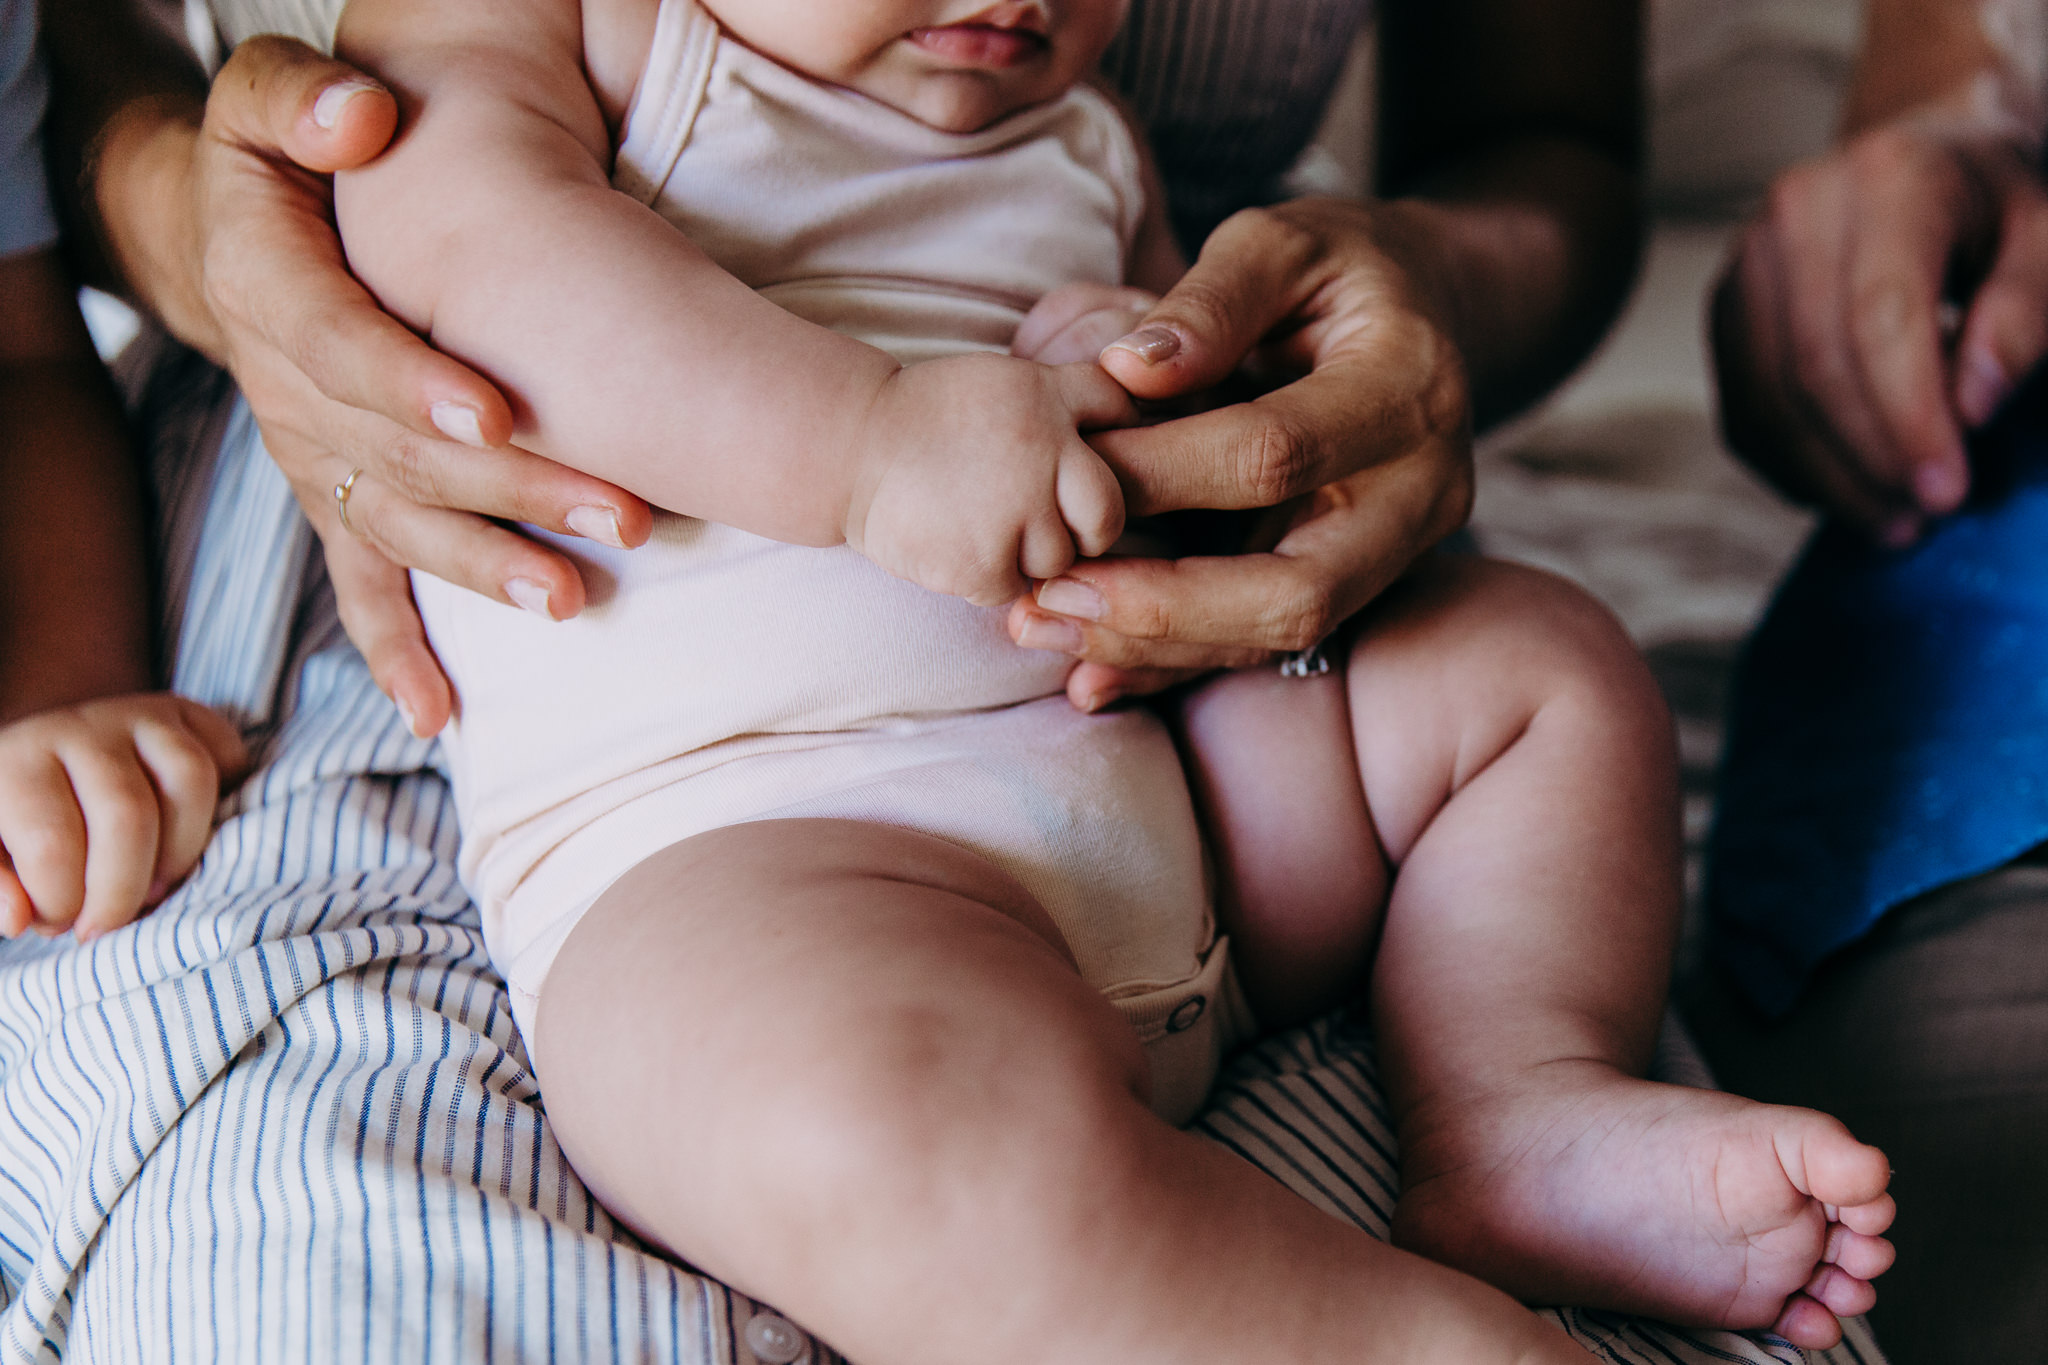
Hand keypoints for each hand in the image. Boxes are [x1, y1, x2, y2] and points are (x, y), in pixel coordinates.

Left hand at [0, 695, 247, 941]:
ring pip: (191, 777)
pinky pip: (230, 754)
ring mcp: (141, 714)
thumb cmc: (13, 823)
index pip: (51, 843)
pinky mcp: (187, 713)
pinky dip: (227, 801)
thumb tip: (20, 918)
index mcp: (14, 762)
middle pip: (128, 816)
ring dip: (183, 853)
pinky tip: (188, 835)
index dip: (61, 903)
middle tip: (110, 925)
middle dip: (124, 891)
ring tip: (156, 888)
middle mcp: (81, 726)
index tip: (61, 924)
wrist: (43, 756)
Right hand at [162, 38, 653, 733]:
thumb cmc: (280, 161)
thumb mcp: (272, 99)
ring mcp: (312, 456)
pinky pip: (358, 583)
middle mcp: (284, 388)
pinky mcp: (334, 498)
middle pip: (396, 452)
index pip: (337, 341)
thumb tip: (361, 116)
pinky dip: (396, 650)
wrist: (228, 237)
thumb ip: (305, 99)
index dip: (410, 381)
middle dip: (510, 490)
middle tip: (618, 515)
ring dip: (485, 570)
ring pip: (397, 527)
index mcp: (269, 284)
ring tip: (571, 600)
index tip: (495, 413)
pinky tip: (438, 715)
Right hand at [846, 354, 1133, 606]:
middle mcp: (1041, 449)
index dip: (1109, 440)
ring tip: (978, 523)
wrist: (846, 448)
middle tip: (1037, 517)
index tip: (1073, 460)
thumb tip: (1137, 432)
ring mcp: (1014, 510)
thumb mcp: (1004, 384)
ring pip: (1060, 559)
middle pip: (1107, 513)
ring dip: (1028, 552)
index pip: (1119, 415)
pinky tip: (955, 544)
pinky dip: (988, 576)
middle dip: (1085, 525)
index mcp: (1047, 398)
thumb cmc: (929, 420)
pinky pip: (1014, 588)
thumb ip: (1068, 406)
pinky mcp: (984, 564)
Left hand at [1008, 199, 1474, 706]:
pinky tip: (1092, 674)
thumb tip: (1130, 367)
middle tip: (1048, 598)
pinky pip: (1267, 641)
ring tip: (1044, 629)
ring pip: (1279, 632)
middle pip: (1297, 589)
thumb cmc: (1339, 269)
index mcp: (1407, 390)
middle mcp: (1421, 490)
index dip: (1163, 470)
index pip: (1275, 451)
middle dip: (1164, 605)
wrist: (1427, 313)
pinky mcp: (1361, 583)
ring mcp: (1398, 550)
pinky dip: (1176, 661)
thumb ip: (1212, 297)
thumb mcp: (1284, 241)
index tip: (1070, 471)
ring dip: (1155, 646)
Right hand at [1713, 117, 2047, 543]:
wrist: (1927, 161)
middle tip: (1922, 518)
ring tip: (1892, 521)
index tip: (1948, 491)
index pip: (1880, 318)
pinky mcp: (1725, 312)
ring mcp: (1746, 262)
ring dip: (1829, 478)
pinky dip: (1792, 467)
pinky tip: (1847, 489)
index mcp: (1889, 177)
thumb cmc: (1997, 208)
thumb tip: (1972, 406)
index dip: (1908, 418)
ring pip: (1767, 399)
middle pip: (1813, 366)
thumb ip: (2025, 315)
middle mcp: (1797, 212)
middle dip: (1869, 459)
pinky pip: (1743, 412)